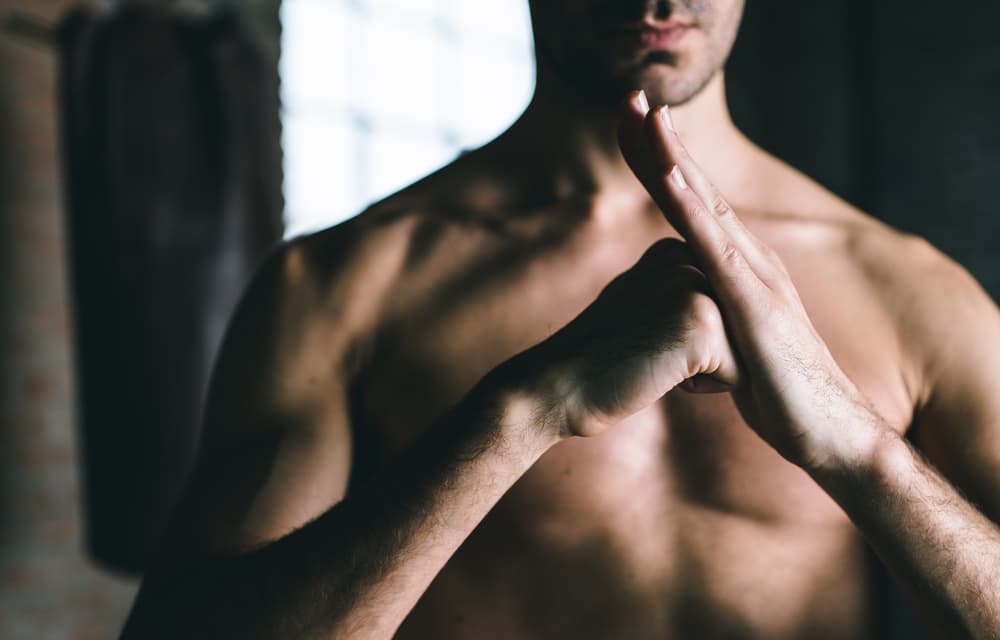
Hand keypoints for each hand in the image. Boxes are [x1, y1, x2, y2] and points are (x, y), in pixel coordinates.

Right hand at [521, 236, 739, 438]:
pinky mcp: (702, 321)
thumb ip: (672, 291)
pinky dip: (700, 388)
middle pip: (738, 330)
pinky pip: (736, 374)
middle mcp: (688, 257)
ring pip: (742, 352)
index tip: (640, 336)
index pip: (723, 312)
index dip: (687, 343)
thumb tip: (708, 298)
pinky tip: (656, 373)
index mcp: (675, 250)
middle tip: (644, 350)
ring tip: (650, 358)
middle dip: (700, 357)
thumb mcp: (639, 307)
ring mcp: (695, 285)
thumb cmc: (597, 360)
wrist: (556, 386)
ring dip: (701, 372)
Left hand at [616, 91, 890, 469]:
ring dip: (675, 160)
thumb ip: (703, 313)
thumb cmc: (777, 390)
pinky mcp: (757, 308)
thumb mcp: (728, 341)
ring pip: (707, 208)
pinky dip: (694, 210)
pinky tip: (672, 178)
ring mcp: (755, 279)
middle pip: (697, 190)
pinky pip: (718, 252)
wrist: (829, 434)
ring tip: (648, 117)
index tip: (627, 126)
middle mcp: (749, 260)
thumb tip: (675, 305)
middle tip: (630, 96)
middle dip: (662, 143)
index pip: (691, 204)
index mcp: (738, 267)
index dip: (660, 163)